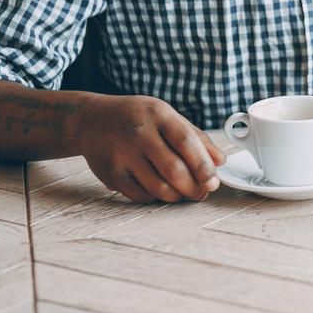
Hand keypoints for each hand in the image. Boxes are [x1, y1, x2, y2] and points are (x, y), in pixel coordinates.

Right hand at [73, 95, 225, 203]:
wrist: (92, 120)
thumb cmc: (139, 118)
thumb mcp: (167, 116)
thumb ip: (196, 137)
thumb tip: (220, 161)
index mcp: (159, 115)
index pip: (187, 142)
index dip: (203, 165)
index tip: (214, 181)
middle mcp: (139, 134)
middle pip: (174, 170)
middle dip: (194, 187)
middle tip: (203, 192)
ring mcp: (122, 155)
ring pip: (158, 188)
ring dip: (178, 196)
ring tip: (184, 192)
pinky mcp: (110, 174)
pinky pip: (140, 196)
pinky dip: (156, 197)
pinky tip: (161, 190)